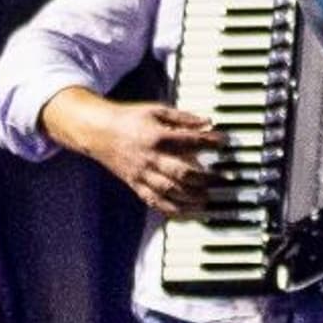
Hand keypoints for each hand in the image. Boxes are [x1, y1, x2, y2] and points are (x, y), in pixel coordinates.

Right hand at [46, 91, 224, 216]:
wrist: (98, 132)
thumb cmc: (129, 119)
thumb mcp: (156, 110)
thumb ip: (183, 117)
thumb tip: (208, 122)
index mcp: (156, 136)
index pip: (189, 141)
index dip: (209, 142)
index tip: (224, 142)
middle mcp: (150, 158)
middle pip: (182, 171)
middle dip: (206, 177)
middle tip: (223, 178)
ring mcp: (142, 174)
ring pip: (170, 191)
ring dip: (192, 197)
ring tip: (210, 197)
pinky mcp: (136, 185)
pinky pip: (155, 202)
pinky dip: (173, 210)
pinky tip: (189, 212)